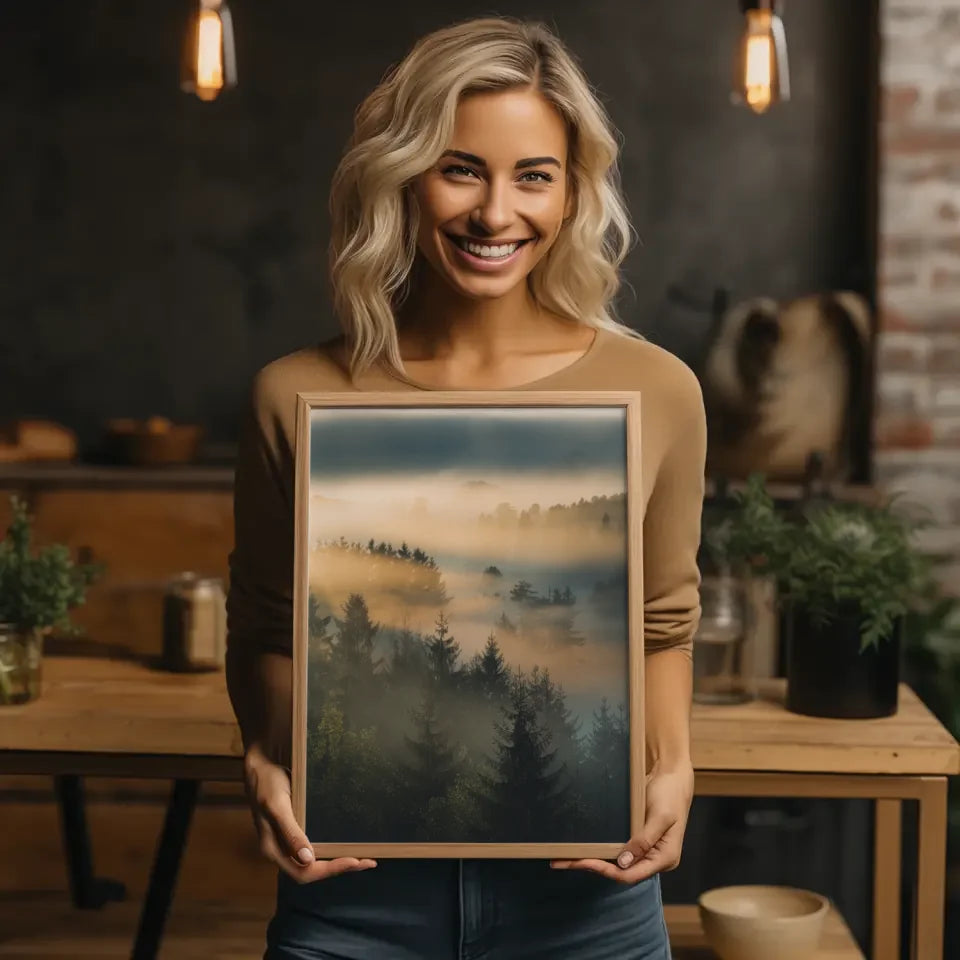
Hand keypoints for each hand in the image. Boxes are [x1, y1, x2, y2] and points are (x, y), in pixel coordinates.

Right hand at [243, 743, 376, 883]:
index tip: (354, 861)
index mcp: (273, 849)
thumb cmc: (267, 783)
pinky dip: (331, 849)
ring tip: (363, 858)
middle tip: (368, 862)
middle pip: (311, 871)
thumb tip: (308, 859)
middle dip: (339, 868)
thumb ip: (291, 833)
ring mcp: (287, 841)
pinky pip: (314, 847)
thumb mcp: (277, 806)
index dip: (330, 869)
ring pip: (314, 862)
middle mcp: (280, 850)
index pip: (304, 872)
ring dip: (337, 861)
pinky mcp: (294, 830)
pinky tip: (344, 844)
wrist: (259, 765)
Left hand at [550, 760, 693, 883]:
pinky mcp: (638, 839)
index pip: (631, 875)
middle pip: (621, 871)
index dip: (606, 871)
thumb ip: (644, 840)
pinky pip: (618, 849)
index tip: (584, 862)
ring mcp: (646, 850)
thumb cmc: (670, 794)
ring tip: (568, 857)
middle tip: (564, 862)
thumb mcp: (660, 816)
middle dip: (593, 867)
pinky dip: (602, 850)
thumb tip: (623, 862)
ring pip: (617, 863)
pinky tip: (586, 847)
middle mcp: (654, 859)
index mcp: (664, 858)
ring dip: (595, 860)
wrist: (672, 775)